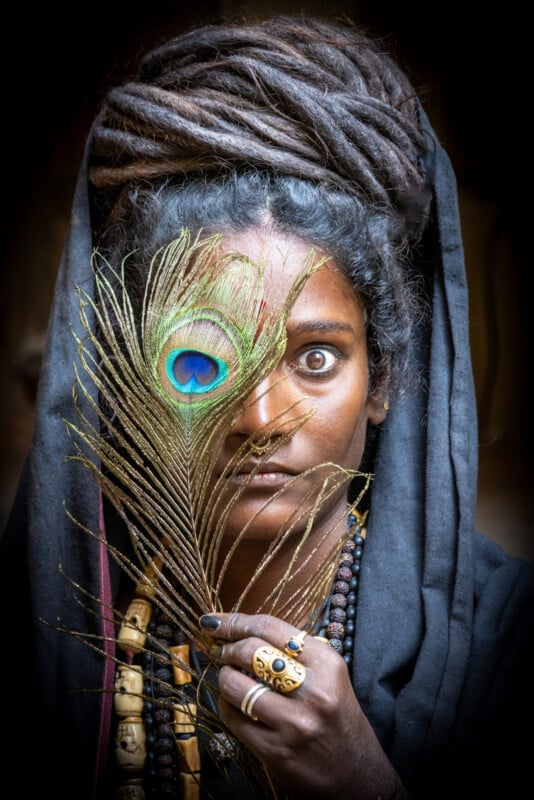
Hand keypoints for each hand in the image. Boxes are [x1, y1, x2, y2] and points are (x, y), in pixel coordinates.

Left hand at [199, 611, 402, 798]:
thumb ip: (296, 653)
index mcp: (327, 663)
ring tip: (228, 676)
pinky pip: (234, 718)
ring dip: (224, 676)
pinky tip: (234, 703)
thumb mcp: (330, 676)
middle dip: (227, 648)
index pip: (271, 627)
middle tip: (222, 651)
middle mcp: (313, 691)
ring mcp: (293, 722)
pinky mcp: (276, 750)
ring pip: (236, 685)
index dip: (236, 620)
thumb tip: (245, 630)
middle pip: (250, 651)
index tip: (216, 621)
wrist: (358, 775)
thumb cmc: (339, 719)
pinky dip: (227, 705)